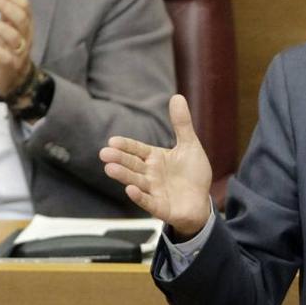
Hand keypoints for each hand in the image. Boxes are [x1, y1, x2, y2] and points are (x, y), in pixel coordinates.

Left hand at [0, 0, 34, 95]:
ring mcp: (19, 53)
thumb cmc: (9, 50)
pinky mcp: (9, 66)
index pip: (26, 7)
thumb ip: (6, 15)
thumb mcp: (11, 30)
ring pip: (13, 36)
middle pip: (21, 18)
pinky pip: (3, 56)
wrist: (15, 80)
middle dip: (3, 6)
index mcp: (27, 27)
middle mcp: (26, 38)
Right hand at [100, 94, 214, 239]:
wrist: (201, 202)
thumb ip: (182, 124)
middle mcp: (150, 174)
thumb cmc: (193, 174)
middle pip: (132, 165)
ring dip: (123, 176)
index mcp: (155, 158)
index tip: (112, 141)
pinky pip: (148, 202)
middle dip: (119, 159)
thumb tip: (177, 96)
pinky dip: (139, 197)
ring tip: (109, 169)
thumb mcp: (189, 146)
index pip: (137, 150)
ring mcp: (154, 191)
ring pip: (136, 182)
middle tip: (104, 153)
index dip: (126, 146)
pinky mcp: (160, 207)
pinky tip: (130, 190)